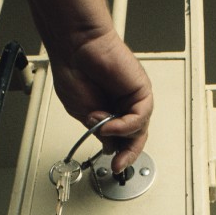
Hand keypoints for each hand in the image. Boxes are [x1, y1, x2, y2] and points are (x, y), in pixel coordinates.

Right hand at [49, 29, 152, 172]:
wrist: (76, 47)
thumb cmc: (74, 71)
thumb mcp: (82, 113)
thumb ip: (98, 131)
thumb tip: (110, 146)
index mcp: (109, 111)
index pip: (122, 139)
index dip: (120, 154)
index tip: (115, 166)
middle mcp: (123, 105)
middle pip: (136, 137)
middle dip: (128, 153)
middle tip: (120, 164)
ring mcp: (133, 98)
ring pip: (138, 129)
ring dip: (118, 133)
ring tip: (100, 126)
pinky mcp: (141, 90)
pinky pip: (140, 116)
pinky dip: (125, 125)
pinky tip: (109, 123)